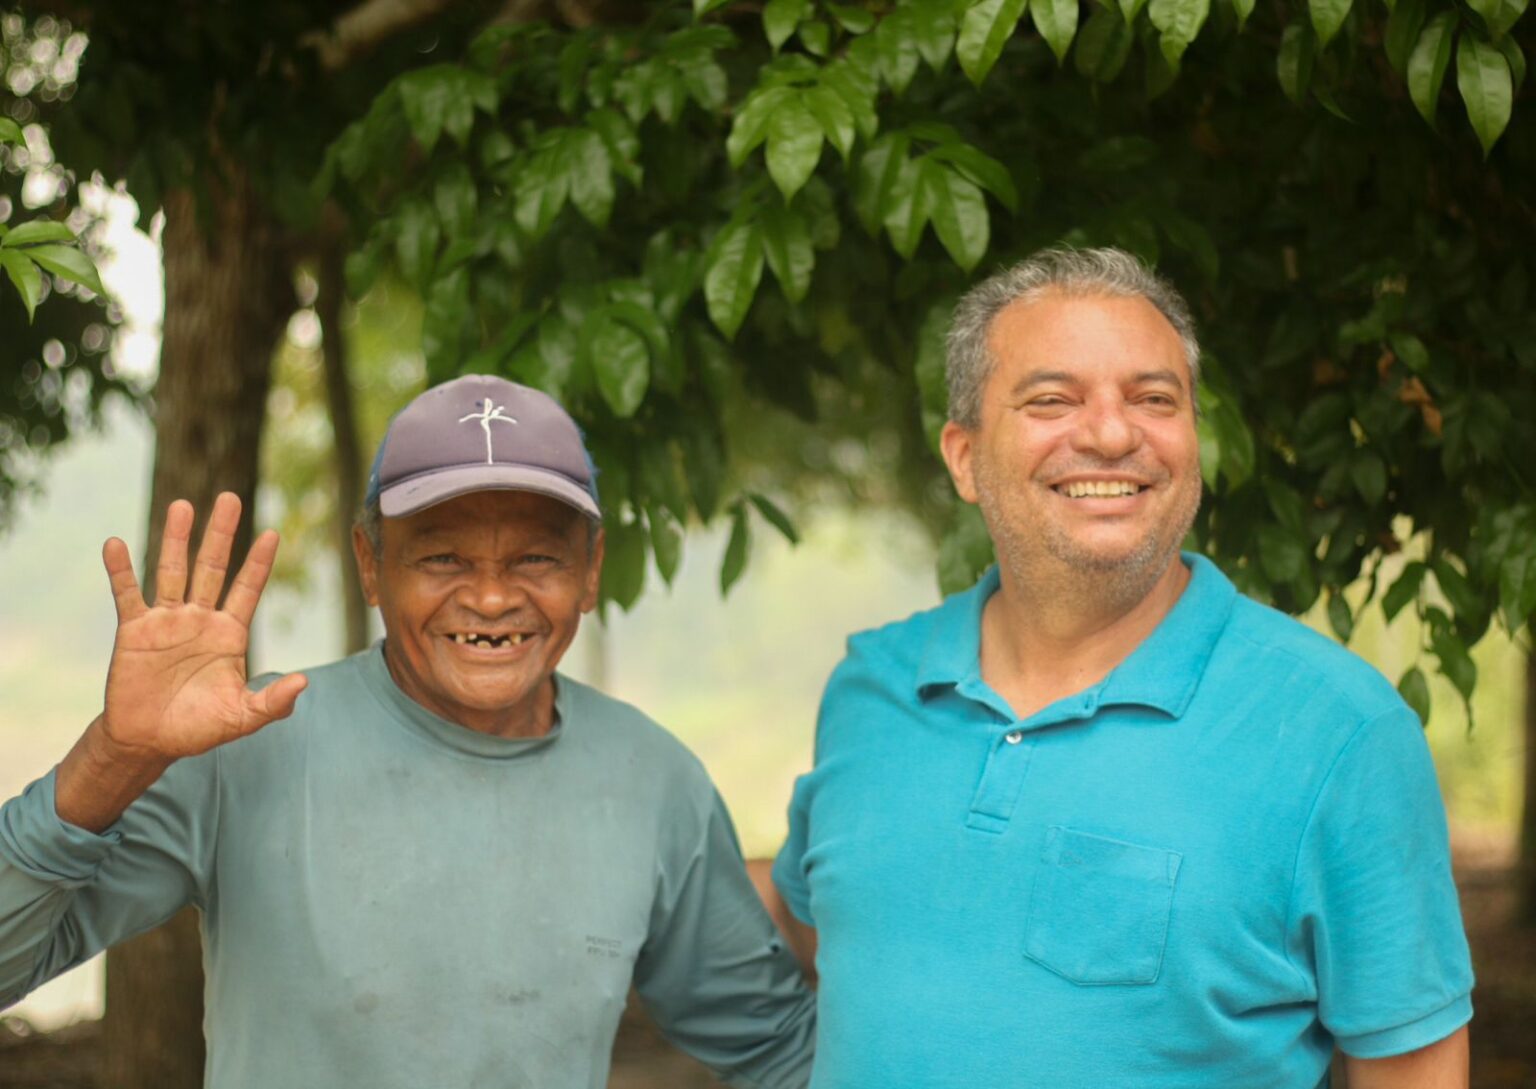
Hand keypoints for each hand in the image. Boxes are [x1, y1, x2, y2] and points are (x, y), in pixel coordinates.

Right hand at [99, 492, 307, 761]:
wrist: (148, 741)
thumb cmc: (198, 728)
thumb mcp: (241, 718)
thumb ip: (273, 702)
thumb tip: (304, 682)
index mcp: (229, 634)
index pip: (248, 590)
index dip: (258, 563)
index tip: (272, 533)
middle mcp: (200, 619)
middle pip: (213, 567)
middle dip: (221, 534)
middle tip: (230, 499)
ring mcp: (166, 621)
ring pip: (173, 571)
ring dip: (177, 539)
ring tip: (183, 506)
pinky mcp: (133, 630)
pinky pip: (126, 594)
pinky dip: (120, 570)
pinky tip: (116, 544)